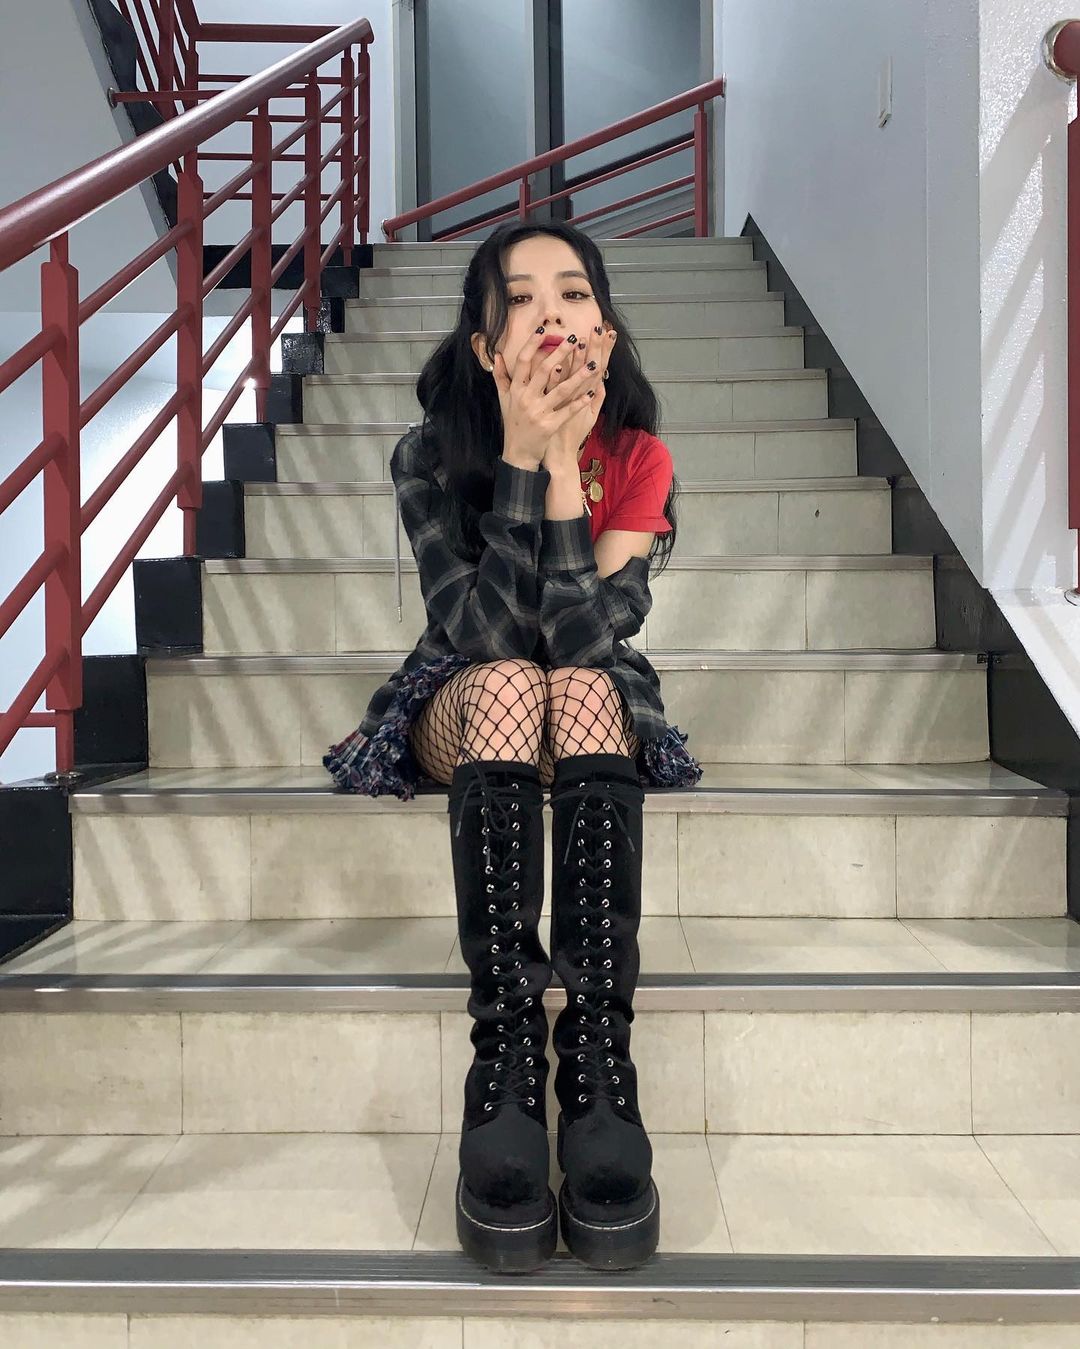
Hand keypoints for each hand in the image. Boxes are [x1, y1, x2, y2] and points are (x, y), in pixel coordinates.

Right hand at [490, 326, 599, 466]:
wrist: (518, 453)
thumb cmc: (512, 423)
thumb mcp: (503, 399)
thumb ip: (500, 376)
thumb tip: (497, 355)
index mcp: (515, 390)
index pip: (523, 361)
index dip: (532, 344)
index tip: (543, 330)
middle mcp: (526, 399)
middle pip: (544, 371)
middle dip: (560, 353)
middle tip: (574, 338)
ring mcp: (538, 413)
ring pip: (561, 390)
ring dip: (578, 376)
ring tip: (594, 363)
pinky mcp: (549, 426)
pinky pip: (567, 411)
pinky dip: (580, 402)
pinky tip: (591, 392)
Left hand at [543, 326, 615, 469]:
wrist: (559, 454)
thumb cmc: (573, 435)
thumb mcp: (590, 417)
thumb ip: (597, 398)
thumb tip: (602, 380)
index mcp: (588, 396)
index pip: (599, 366)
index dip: (604, 349)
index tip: (609, 331)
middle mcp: (580, 398)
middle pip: (589, 368)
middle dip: (595, 347)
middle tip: (599, 328)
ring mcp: (567, 404)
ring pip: (573, 378)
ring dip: (576, 360)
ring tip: (579, 341)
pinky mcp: (554, 411)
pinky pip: (555, 393)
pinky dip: (556, 380)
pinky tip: (556, 366)